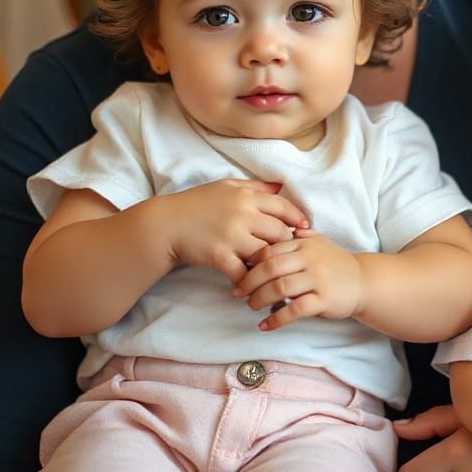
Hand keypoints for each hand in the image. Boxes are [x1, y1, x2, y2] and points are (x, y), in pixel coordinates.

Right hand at [159, 179, 307, 282]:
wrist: (165, 224)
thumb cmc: (196, 204)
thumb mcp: (227, 187)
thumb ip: (256, 187)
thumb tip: (281, 186)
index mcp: (246, 196)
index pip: (283, 207)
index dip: (298, 219)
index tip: (306, 229)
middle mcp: (243, 214)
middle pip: (280, 232)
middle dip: (287, 245)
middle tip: (291, 255)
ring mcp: (231, 236)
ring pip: (266, 254)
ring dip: (270, 264)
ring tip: (275, 273)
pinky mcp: (219, 255)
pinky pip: (243, 272)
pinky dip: (249, 281)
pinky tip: (251, 286)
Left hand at [236, 229, 365, 330]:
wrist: (363, 281)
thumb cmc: (335, 262)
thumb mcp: (318, 242)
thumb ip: (295, 237)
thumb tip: (266, 232)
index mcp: (303, 244)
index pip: (269, 250)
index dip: (250, 263)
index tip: (239, 273)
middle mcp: (309, 259)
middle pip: (270, 268)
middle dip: (249, 282)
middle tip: (238, 293)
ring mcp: (317, 279)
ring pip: (279, 288)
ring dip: (259, 299)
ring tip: (251, 306)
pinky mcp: (323, 300)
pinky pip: (294, 310)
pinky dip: (276, 319)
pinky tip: (266, 325)